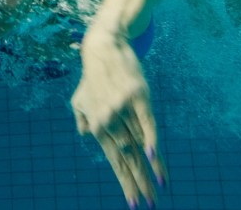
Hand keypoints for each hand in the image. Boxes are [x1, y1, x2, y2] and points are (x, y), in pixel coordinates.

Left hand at [72, 33, 164, 207]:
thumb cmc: (93, 76)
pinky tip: (154, 156)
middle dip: (139, 184)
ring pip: (140, 145)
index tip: (133, 203)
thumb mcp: (80, 98)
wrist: (103, 47)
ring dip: (151, 168)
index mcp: (98, 127)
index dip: (125, 183)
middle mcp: (109, 121)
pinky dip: (150, 139)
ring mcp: (123, 109)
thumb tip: (86, 134)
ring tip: (160, 188)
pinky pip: (146, 122)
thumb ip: (83, 117)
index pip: (115, 161)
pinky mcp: (138, 96)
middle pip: (128, 159)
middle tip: (150, 206)